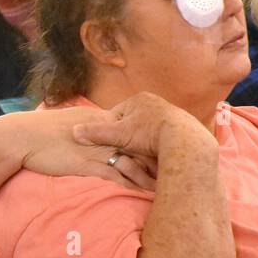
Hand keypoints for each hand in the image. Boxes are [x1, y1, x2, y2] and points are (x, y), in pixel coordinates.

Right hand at [16, 106, 155, 189]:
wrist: (24, 137)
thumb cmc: (40, 131)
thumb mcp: (67, 123)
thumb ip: (84, 126)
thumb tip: (90, 130)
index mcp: (98, 122)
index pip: (130, 131)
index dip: (146, 142)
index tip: (160, 151)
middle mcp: (103, 136)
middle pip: (137, 146)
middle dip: (156, 159)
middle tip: (175, 168)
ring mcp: (97, 150)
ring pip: (132, 163)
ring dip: (149, 176)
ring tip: (166, 186)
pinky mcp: (89, 165)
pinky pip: (117, 177)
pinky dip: (132, 185)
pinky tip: (143, 194)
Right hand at [70, 91, 212, 162]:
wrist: (184, 140)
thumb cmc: (150, 134)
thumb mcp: (119, 134)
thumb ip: (96, 133)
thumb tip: (73, 132)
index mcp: (138, 100)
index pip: (117, 116)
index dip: (111, 132)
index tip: (111, 146)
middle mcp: (154, 102)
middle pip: (132, 123)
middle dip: (128, 138)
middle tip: (126, 153)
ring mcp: (168, 113)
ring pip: (147, 131)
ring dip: (143, 143)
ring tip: (142, 156)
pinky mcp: (179, 126)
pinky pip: (162, 136)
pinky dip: (157, 146)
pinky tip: (157, 157)